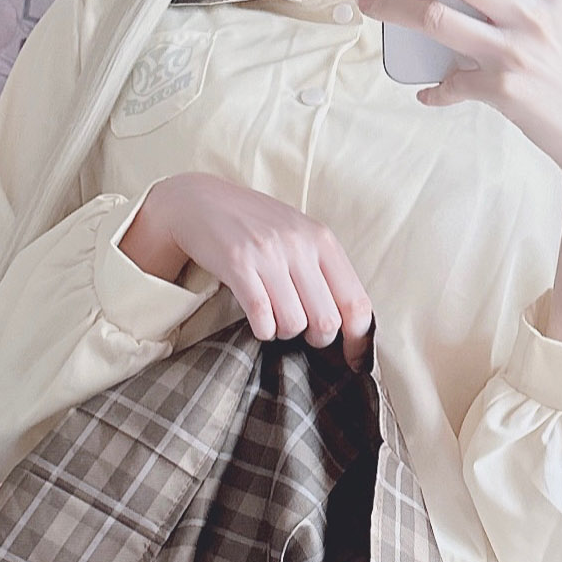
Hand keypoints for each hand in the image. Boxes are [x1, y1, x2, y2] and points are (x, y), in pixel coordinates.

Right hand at [121, 173, 372, 349]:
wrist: (202, 201)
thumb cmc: (256, 225)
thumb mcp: (299, 235)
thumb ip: (325, 270)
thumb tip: (352, 323)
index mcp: (322, 239)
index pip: (356, 302)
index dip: (358, 340)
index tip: (352, 359)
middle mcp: (299, 244)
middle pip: (327, 321)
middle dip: (317, 339)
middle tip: (304, 333)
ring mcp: (268, 254)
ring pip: (295, 324)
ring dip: (285, 334)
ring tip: (276, 320)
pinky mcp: (238, 265)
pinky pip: (262, 317)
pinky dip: (263, 330)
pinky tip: (259, 322)